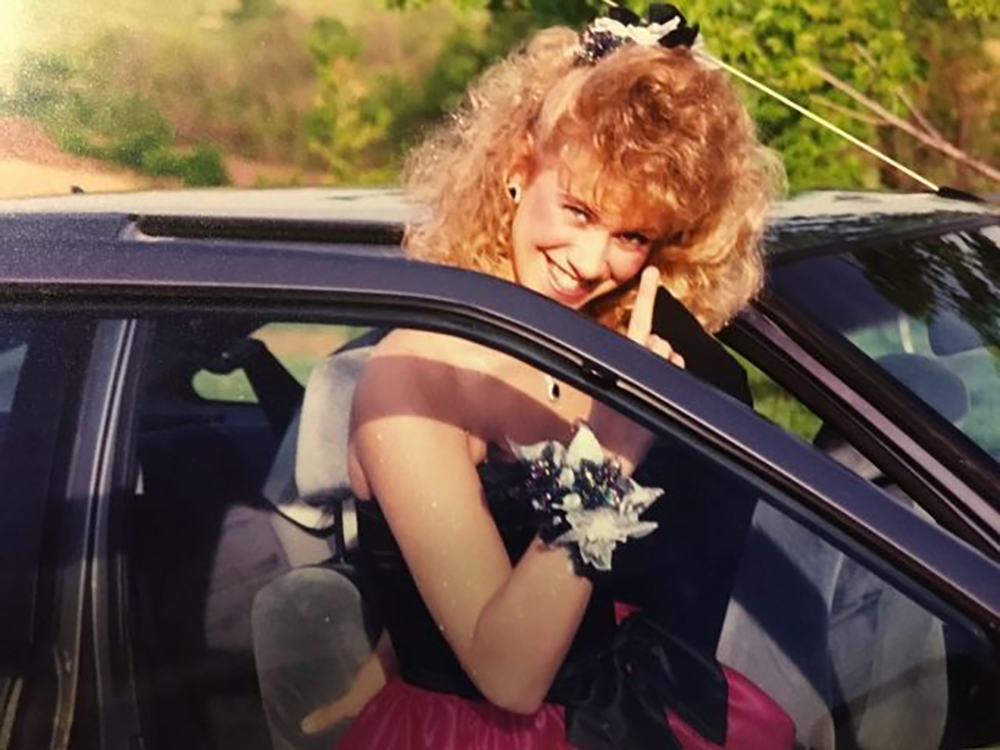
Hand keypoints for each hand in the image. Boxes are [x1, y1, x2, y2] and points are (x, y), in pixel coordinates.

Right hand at [587, 267, 682, 472]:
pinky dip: (674, 377)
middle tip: (643, 379)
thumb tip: (656, 342)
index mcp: (622, 355)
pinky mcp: (667, 382)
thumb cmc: (612, 421)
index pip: (639, 319)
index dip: (647, 294)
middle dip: (656, 353)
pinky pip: (678, 368)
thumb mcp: (615, 383)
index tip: (653, 270)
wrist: (614, 449)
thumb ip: (637, 358)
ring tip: (650, 390)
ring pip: (670, 353)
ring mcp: (657, 370)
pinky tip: (661, 393)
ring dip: (665, 366)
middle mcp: (641, 358)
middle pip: (658, 340)